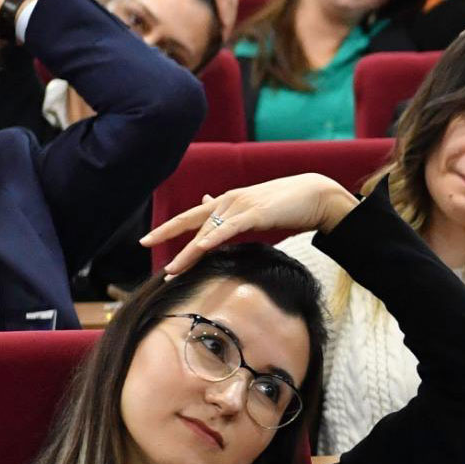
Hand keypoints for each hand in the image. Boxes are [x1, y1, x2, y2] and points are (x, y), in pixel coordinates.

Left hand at [141, 174, 358, 275]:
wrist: (316, 194)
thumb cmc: (289, 204)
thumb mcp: (255, 209)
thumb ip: (233, 213)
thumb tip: (211, 202)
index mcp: (228, 201)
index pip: (191, 216)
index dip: (169, 228)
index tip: (148, 240)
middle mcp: (229, 200)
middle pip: (192, 222)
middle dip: (170, 239)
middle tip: (151, 254)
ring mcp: (241, 205)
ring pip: (208, 230)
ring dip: (189, 251)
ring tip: (174, 268)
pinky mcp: (256, 213)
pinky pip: (230, 228)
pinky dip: (214, 238)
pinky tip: (201, 248)